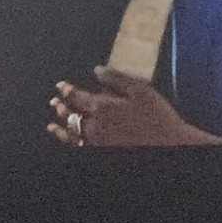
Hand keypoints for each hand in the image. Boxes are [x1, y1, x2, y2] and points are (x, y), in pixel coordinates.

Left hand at [47, 66, 221, 146]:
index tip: (60, 86)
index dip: (67, 90)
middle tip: (54, 102)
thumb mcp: (141, 90)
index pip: (77, 96)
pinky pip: (79, 148)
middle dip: (61, 107)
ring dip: (60, 127)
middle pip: (71, 115)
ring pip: (71, 134)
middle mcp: (95, 125)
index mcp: (103, 106)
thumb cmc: (157, 116)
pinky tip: (68, 141)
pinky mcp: (101, 152)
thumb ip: (117, 78)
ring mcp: (97, 142)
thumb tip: (98, 70)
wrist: (168, 143)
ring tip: (52, 124)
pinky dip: (69, 143)